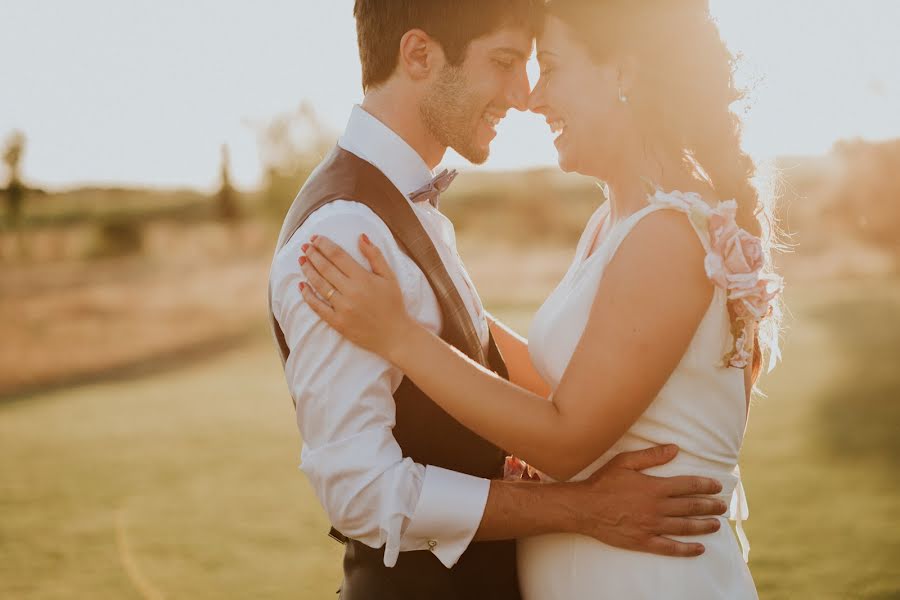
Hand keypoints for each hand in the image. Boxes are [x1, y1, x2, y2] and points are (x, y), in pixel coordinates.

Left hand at [298, 233, 413, 358]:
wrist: (395, 335)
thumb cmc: (393, 304)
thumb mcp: (389, 277)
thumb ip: (375, 255)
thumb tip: (361, 236)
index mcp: (363, 278)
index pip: (338, 255)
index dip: (324, 245)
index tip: (316, 238)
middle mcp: (351, 291)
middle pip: (325, 268)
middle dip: (313, 254)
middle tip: (305, 246)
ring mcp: (342, 308)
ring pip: (319, 284)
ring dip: (308, 270)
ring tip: (302, 261)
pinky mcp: (337, 322)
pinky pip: (317, 307)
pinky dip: (308, 295)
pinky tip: (301, 285)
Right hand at [564, 445, 726, 556]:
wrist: (585, 508)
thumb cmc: (603, 482)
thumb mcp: (625, 462)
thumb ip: (651, 456)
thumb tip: (674, 449)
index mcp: (655, 487)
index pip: (688, 485)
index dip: (705, 485)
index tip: (717, 486)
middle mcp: (657, 508)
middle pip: (690, 507)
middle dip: (710, 506)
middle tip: (722, 506)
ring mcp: (652, 526)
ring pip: (685, 527)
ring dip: (704, 526)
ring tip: (716, 524)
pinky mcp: (644, 541)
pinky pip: (670, 547)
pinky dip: (687, 549)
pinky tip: (699, 548)